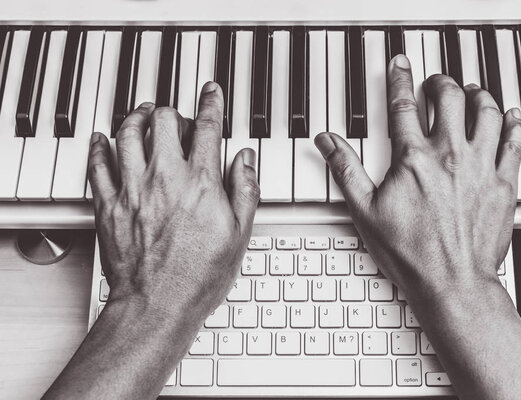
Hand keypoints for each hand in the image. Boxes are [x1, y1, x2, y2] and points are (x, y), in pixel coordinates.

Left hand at [88, 82, 259, 320]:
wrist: (157, 304)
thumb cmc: (198, 275)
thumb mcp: (239, 235)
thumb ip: (244, 190)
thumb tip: (244, 160)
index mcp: (200, 183)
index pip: (207, 128)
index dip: (211, 104)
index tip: (211, 93)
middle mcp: (164, 178)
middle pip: (163, 121)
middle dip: (172, 111)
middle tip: (177, 117)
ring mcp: (133, 189)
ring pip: (128, 133)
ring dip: (136, 117)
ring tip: (143, 115)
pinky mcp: (108, 205)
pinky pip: (97, 164)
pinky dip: (98, 146)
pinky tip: (102, 139)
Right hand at [315, 55, 520, 297]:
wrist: (451, 282)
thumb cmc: (410, 253)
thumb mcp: (365, 211)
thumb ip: (346, 170)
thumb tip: (328, 142)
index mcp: (414, 160)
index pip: (404, 105)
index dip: (400, 79)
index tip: (401, 65)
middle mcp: (450, 155)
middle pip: (449, 99)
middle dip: (441, 83)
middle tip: (436, 82)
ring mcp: (480, 167)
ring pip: (486, 111)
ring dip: (477, 95)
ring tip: (470, 93)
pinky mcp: (503, 183)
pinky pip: (514, 141)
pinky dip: (512, 122)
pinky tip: (508, 116)